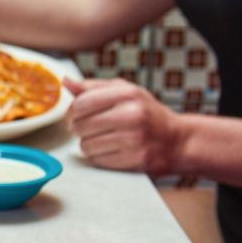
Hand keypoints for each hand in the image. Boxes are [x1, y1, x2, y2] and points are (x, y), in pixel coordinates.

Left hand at [65, 77, 186, 173]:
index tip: (74, 116)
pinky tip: (112, 150)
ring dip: (89, 144)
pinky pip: (97, 160)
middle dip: (79, 129)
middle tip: (90, 129)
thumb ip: (92, 87)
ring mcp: (134, 139)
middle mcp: (132, 114)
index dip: (71, 113)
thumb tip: (66, 82)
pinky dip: (99, 157)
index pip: (81, 104)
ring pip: (85, 145)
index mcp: (128, 94)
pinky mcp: (134, 159)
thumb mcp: (124, 92)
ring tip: (104, 139)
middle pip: (80, 126)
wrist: (176, 140)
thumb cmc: (146, 113)